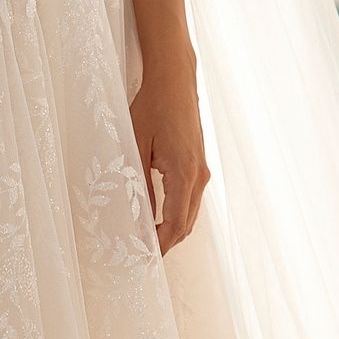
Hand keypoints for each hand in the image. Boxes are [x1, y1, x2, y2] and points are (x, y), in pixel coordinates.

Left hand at [129, 53, 209, 256]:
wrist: (174, 81)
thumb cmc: (152, 108)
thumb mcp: (136, 145)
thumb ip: (138, 182)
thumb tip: (136, 214)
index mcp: (184, 174)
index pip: (175, 224)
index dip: (161, 245)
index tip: (145, 257)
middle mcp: (199, 176)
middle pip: (186, 224)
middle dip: (167, 242)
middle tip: (143, 254)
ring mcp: (202, 170)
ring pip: (190, 213)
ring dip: (173, 229)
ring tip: (148, 239)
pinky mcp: (199, 163)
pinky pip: (191, 199)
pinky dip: (178, 213)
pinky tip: (159, 215)